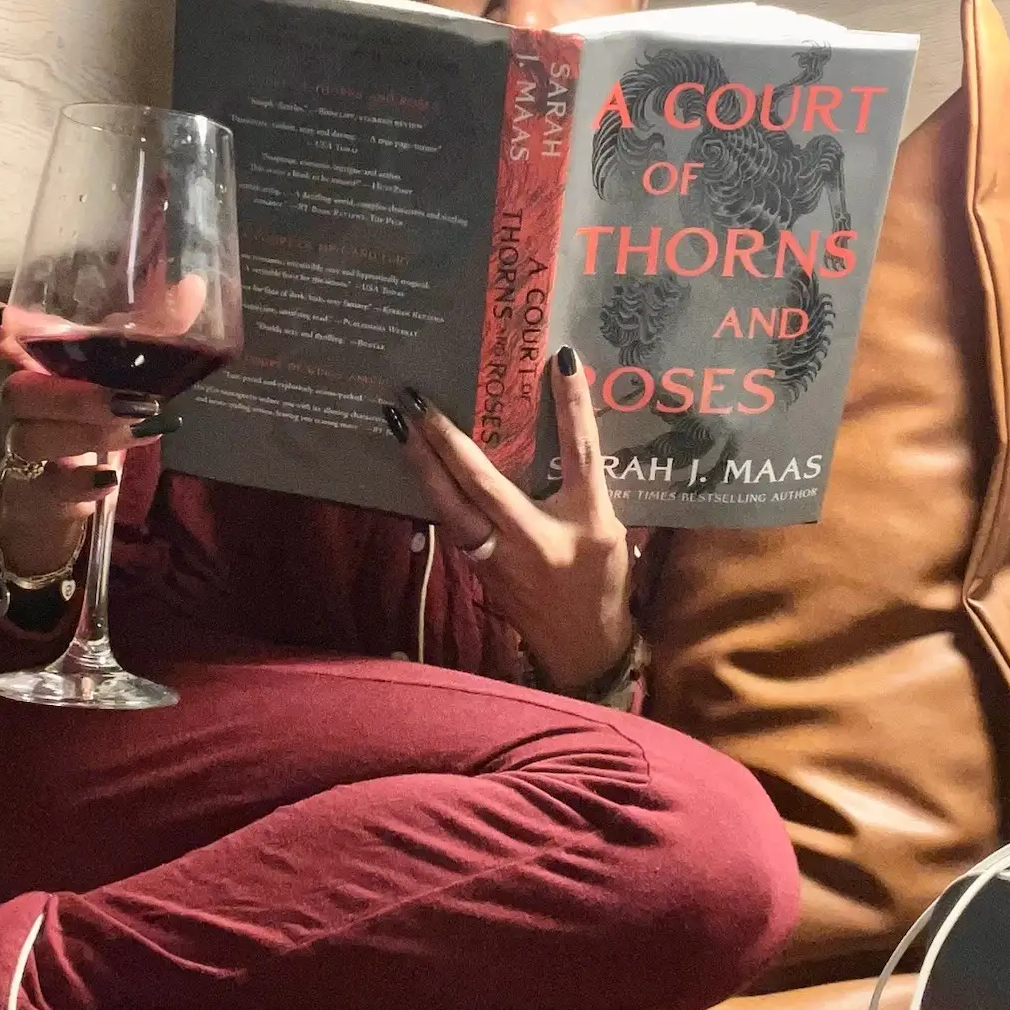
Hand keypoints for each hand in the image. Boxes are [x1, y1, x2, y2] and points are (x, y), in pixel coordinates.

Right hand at [0, 303, 178, 578]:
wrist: (82, 468)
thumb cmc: (99, 397)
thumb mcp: (131, 360)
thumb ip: (161, 326)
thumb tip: (193, 287)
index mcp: (41, 359)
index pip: (5, 338)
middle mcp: (26, 398)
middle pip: (17, 392)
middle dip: (70, 396)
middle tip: (128, 400)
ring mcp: (30, 442)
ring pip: (31, 438)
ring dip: (88, 434)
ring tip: (140, 427)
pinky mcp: (42, 486)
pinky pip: (49, 487)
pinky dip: (81, 484)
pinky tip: (110, 479)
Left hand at [389, 348, 631, 692]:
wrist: (583, 650)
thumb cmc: (603, 585)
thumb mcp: (610, 531)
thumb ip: (584, 486)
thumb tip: (566, 432)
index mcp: (584, 523)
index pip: (579, 452)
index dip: (571, 407)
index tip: (558, 360)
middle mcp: (535, 539)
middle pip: (482, 481)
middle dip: (446, 438)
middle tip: (415, 398)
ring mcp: (500, 558)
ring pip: (452, 505)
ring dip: (423, 464)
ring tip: (399, 424)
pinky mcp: (480, 569)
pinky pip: (451, 521)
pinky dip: (432, 490)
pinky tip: (416, 465)